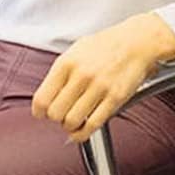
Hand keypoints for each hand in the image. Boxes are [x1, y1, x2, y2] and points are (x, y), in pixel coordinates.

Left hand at [31, 14, 174, 143]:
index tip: (42, 113)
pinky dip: (83, 133)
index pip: (42, 98)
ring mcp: (98, 87)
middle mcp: (81, 75)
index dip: (39, 111)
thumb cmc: (105, 46)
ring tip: (73, 120)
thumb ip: (61, 72)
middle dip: (55, 118)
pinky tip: (82, 129)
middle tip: (61, 115)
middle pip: (55, 114)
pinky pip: (92, 125)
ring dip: (69, 126)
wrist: (135, 41)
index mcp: (67, 62)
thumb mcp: (76, 50)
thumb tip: (46, 95)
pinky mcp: (114, 99)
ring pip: (72, 122)